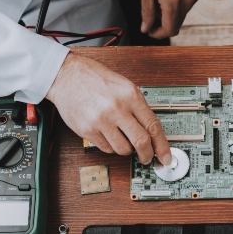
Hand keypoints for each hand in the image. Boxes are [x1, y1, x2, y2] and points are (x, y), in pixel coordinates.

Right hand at [46, 53, 170, 164]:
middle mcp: (117, 108)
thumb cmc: (94, 78)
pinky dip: (110, 145)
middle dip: (147, 155)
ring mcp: (101, 120)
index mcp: (130, 95)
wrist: (66, 75)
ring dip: (126, 149)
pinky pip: (106, 148)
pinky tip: (107, 134)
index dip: (162, 146)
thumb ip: (138, 107)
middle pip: (141, 142)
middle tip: (147, 158)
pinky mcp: (87, 130)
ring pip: (123, 149)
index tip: (166, 156)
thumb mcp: (123, 86)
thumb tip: (152, 132)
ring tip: (121, 139)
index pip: (153, 126)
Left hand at [139, 0, 205, 38]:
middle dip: (164, 21)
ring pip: (183, 12)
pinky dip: (181, 0)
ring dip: (173, 10)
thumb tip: (146, 28)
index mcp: (173, 3)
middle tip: (154, 9)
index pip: (169, 30)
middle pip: (177, 22)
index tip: (151, 30)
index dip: (159, 33)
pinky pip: (190, 1)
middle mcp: (188, 1)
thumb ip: (146, 12)